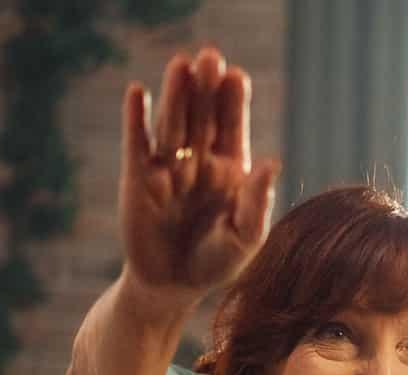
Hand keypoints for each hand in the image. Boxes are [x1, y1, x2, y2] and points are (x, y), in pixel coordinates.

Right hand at [118, 46, 279, 302]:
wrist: (173, 286)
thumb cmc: (216, 263)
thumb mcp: (246, 237)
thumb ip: (257, 201)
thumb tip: (271, 162)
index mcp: (230, 170)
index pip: (232, 127)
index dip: (233, 101)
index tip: (237, 75)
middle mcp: (199, 161)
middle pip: (202, 116)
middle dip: (206, 88)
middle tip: (210, 56)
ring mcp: (168, 166)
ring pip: (173, 123)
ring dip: (176, 94)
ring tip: (181, 64)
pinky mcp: (138, 177)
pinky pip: (137, 143)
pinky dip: (136, 119)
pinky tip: (137, 93)